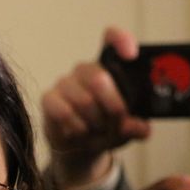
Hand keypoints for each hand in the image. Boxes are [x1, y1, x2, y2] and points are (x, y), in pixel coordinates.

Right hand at [41, 27, 150, 189]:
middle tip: (116, 122)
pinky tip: (79, 132)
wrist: (77, 149)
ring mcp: (65, 83)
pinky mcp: (49, 98)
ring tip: (97, 130)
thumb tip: (141, 128)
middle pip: (99, 78)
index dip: (121, 41)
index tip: (131, 55)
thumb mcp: (127, 130)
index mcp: (108, 68)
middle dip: (113, 107)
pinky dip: (77, 127)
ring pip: (84, 101)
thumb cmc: (104, 130)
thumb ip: (136, 127)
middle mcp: (85, 70)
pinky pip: (64, 112)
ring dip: (95, 122)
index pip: (111, 40)